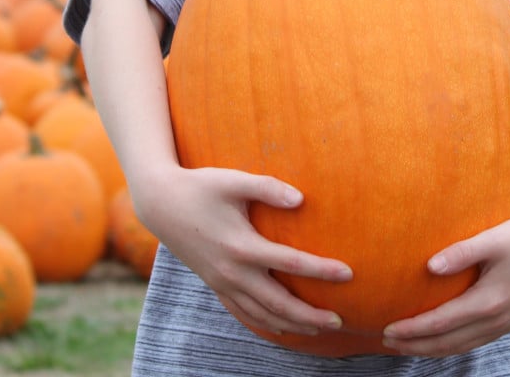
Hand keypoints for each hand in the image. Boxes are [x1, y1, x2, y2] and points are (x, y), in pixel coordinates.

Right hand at [133, 164, 352, 338]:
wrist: (160, 204)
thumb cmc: (201, 186)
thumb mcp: (235, 181)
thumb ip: (269, 188)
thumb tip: (301, 199)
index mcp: (242, 245)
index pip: (291, 263)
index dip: (322, 270)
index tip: (348, 274)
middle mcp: (233, 271)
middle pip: (279, 303)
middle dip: (311, 315)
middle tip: (340, 321)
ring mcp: (222, 282)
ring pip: (262, 314)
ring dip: (292, 325)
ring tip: (319, 330)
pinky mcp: (215, 285)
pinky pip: (243, 312)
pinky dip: (265, 323)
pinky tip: (282, 326)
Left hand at [382, 212, 509, 356]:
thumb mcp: (493, 239)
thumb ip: (461, 252)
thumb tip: (429, 267)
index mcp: (489, 302)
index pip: (440, 323)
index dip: (412, 329)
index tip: (387, 329)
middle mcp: (497, 320)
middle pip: (448, 343)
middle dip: (416, 345)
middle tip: (386, 341)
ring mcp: (506, 324)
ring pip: (462, 346)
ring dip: (432, 349)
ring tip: (407, 345)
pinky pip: (475, 342)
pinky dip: (453, 345)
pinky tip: (441, 339)